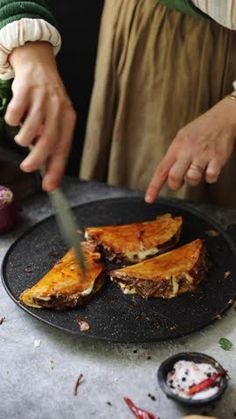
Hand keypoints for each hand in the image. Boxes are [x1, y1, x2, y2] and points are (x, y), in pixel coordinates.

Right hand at [5, 41, 75, 191]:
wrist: (37, 64)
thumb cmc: (46, 98)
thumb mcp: (56, 118)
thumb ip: (51, 140)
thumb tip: (46, 168)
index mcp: (68, 118)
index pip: (64, 148)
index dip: (57, 169)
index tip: (49, 186)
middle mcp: (58, 109)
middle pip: (49, 141)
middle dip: (37, 159)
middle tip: (27, 168)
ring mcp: (42, 99)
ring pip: (31, 129)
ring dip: (23, 139)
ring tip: (21, 137)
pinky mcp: (25, 90)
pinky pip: (15, 114)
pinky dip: (12, 120)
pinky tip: (15, 118)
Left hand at [145, 97, 235, 202]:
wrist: (223, 118)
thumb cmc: (200, 130)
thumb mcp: (182, 138)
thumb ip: (174, 156)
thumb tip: (165, 175)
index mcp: (177, 147)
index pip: (161, 170)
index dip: (154, 187)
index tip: (149, 199)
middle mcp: (188, 151)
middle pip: (174, 177)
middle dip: (176, 185)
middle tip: (180, 181)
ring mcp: (203, 155)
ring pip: (192, 179)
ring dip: (193, 181)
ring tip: (197, 170)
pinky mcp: (217, 158)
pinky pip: (210, 177)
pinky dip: (210, 177)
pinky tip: (211, 168)